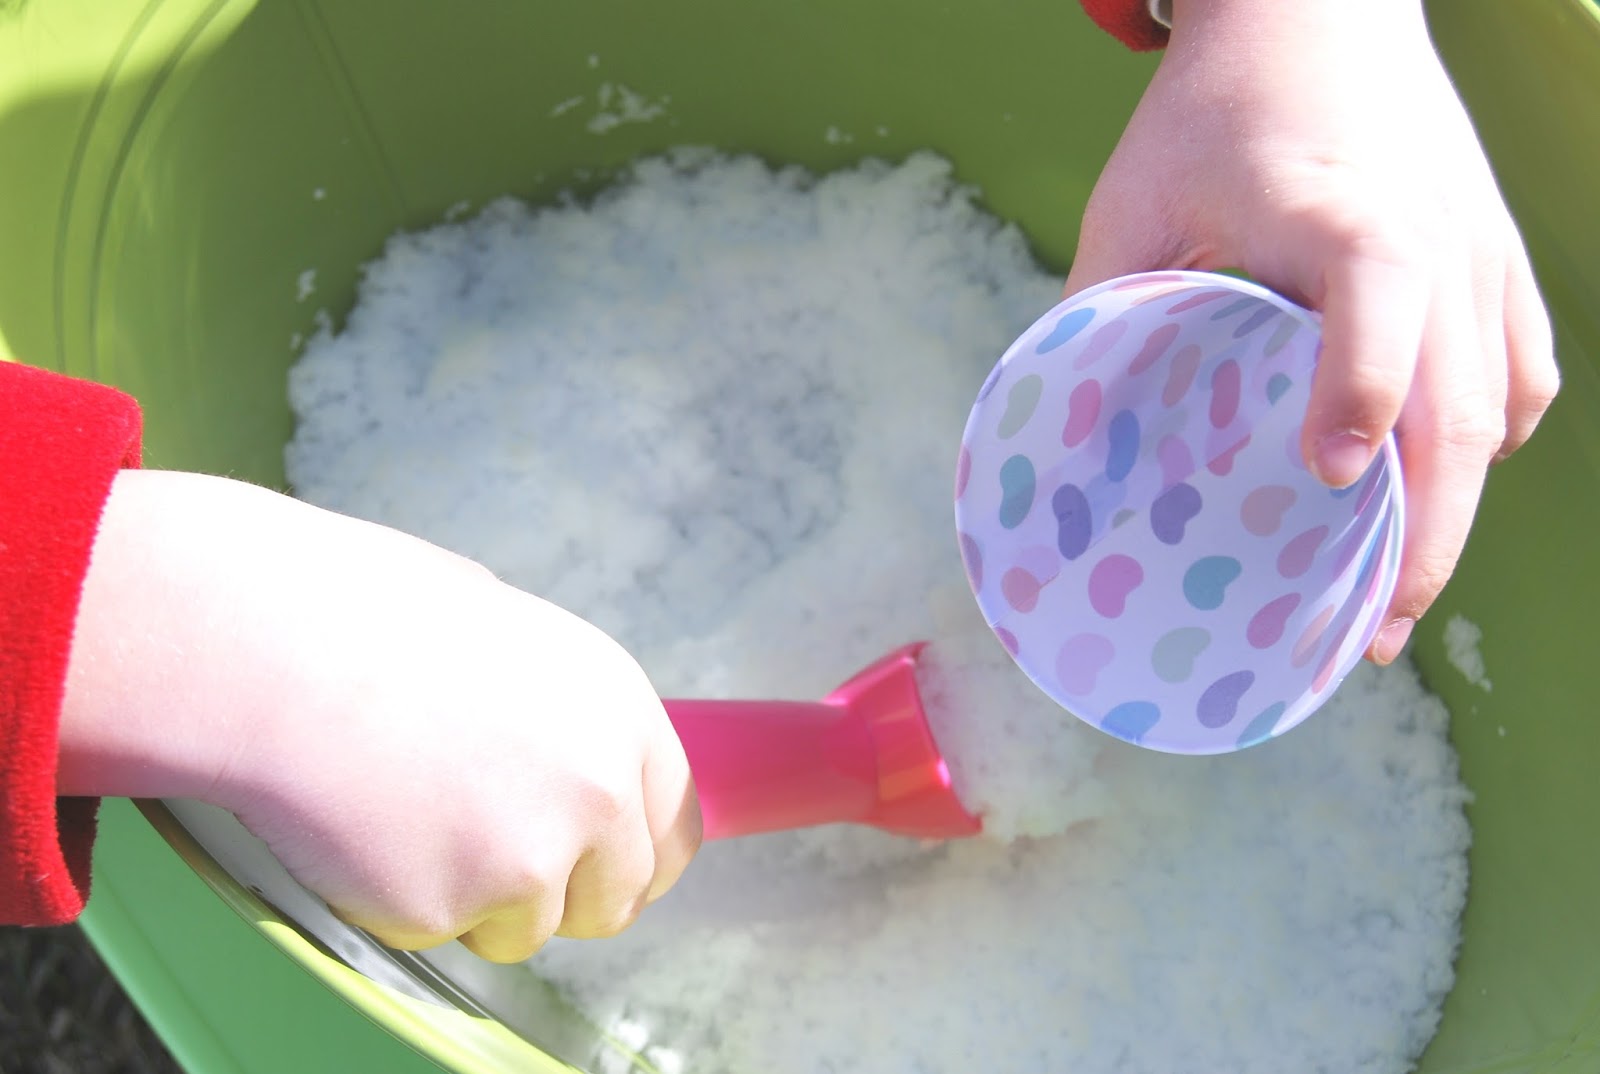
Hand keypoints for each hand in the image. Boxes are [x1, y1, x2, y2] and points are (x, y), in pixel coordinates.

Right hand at [60, 470, 700, 961]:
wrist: (278, 646)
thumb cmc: (378, 623)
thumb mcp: (516, 643)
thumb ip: (568, 722)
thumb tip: (579, 776)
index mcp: (622, 714)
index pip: (673, 831)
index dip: (630, 858)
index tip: (598, 870)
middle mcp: (598, 791)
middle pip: (616, 899)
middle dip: (561, 895)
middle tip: (491, 862)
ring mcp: (531, 857)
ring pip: (527, 930)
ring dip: (477, 900)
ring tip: (407, 815)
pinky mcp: (453, 907)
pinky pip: (442, 934)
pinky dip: (404, 903)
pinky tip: (366, 829)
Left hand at [1066, 0, 1557, 662]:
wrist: (1322, 10)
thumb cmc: (1216, 108)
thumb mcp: (1133, 199)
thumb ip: (1096, 309)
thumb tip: (1055, 434)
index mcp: (1339, 212)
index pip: (1378, 301)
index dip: (1360, 390)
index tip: (1325, 479)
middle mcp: (1434, 240)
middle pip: (1459, 407)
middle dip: (1421, 539)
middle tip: (1367, 635)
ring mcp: (1481, 256)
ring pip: (1498, 411)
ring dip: (1454, 516)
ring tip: (1395, 600)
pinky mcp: (1500, 261)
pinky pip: (1521, 377)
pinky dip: (1487, 448)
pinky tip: (1433, 493)